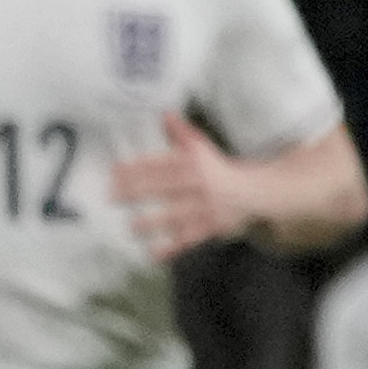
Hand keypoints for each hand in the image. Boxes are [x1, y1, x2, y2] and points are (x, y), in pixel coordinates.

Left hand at [111, 129, 242, 259]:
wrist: (255, 191)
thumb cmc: (220, 167)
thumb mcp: (202, 147)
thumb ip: (181, 132)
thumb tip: (164, 113)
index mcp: (194, 164)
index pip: (162, 165)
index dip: (138, 167)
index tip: (114, 171)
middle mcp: (200, 185)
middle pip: (166, 188)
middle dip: (139, 192)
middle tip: (112, 197)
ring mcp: (206, 207)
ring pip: (178, 215)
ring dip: (154, 222)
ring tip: (131, 228)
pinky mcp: (212, 227)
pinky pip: (190, 238)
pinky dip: (173, 248)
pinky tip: (154, 255)